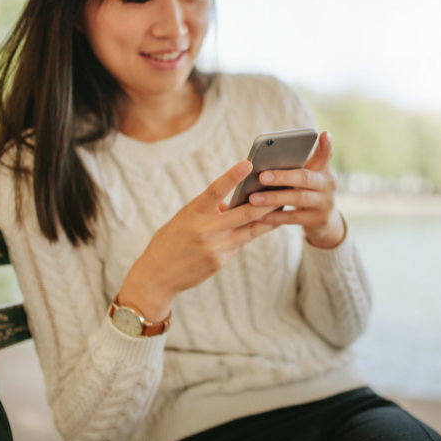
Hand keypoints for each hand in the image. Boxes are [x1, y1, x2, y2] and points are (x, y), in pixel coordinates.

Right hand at [118, 161, 278, 321]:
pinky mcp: (220, 261)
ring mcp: (215, 248)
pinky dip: (250, 233)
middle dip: (266, 202)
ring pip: (250, 230)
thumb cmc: (170, 241)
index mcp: (193, 213)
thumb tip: (234, 205)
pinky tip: (262, 226)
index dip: (232, 176)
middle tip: (283, 189)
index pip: (215, 190)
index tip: (248, 163)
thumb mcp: (184, 218)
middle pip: (244, 213)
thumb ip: (207, 210)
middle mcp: (205, 230)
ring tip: (282, 208)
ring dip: (268, 219)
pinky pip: (240, 244)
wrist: (157, 277)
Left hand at [248, 131, 344, 248]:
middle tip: (261, 177)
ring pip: (298, 198)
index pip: (326, 154)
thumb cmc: (306, 189)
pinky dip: (274, 217)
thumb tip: (263, 158)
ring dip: (274, 198)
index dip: (326, 145)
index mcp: (323, 169)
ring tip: (253, 198)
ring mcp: (324, 203)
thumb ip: (293, 165)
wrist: (323, 218)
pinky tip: (258, 216)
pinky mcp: (317, 220)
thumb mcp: (307, 174)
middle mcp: (327, 184)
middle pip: (305, 178)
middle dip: (282, 177)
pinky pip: (292, 218)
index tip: (324, 134)